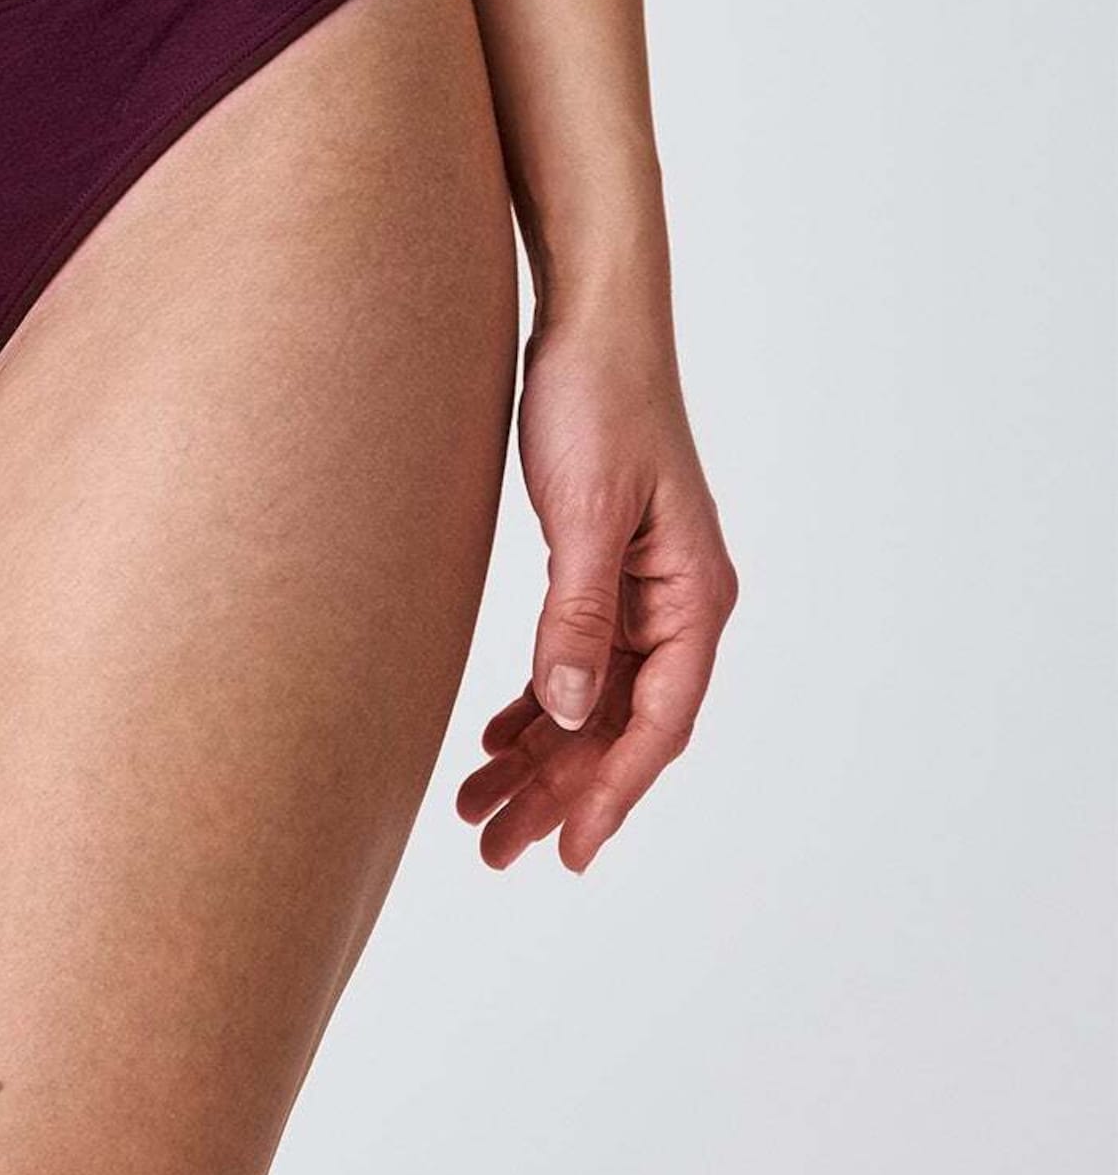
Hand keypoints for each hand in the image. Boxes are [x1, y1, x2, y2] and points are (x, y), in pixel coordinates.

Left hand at [458, 307, 735, 872]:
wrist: (590, 322)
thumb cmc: (598, 401)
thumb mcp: (584, 514)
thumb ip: (577, 616)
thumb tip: (568, 716)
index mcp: (694, 595)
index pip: (660, 723)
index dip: (614, 793)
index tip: (571, 852)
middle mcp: (677, 603)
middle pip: (621, 726)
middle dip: (562, 793)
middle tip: (497, 851)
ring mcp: (641, 589)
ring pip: (592, 703)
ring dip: (542, 759)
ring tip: (480, 813)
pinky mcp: (601, 569)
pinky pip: (574, 662)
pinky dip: (536, 706)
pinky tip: (494, 743)